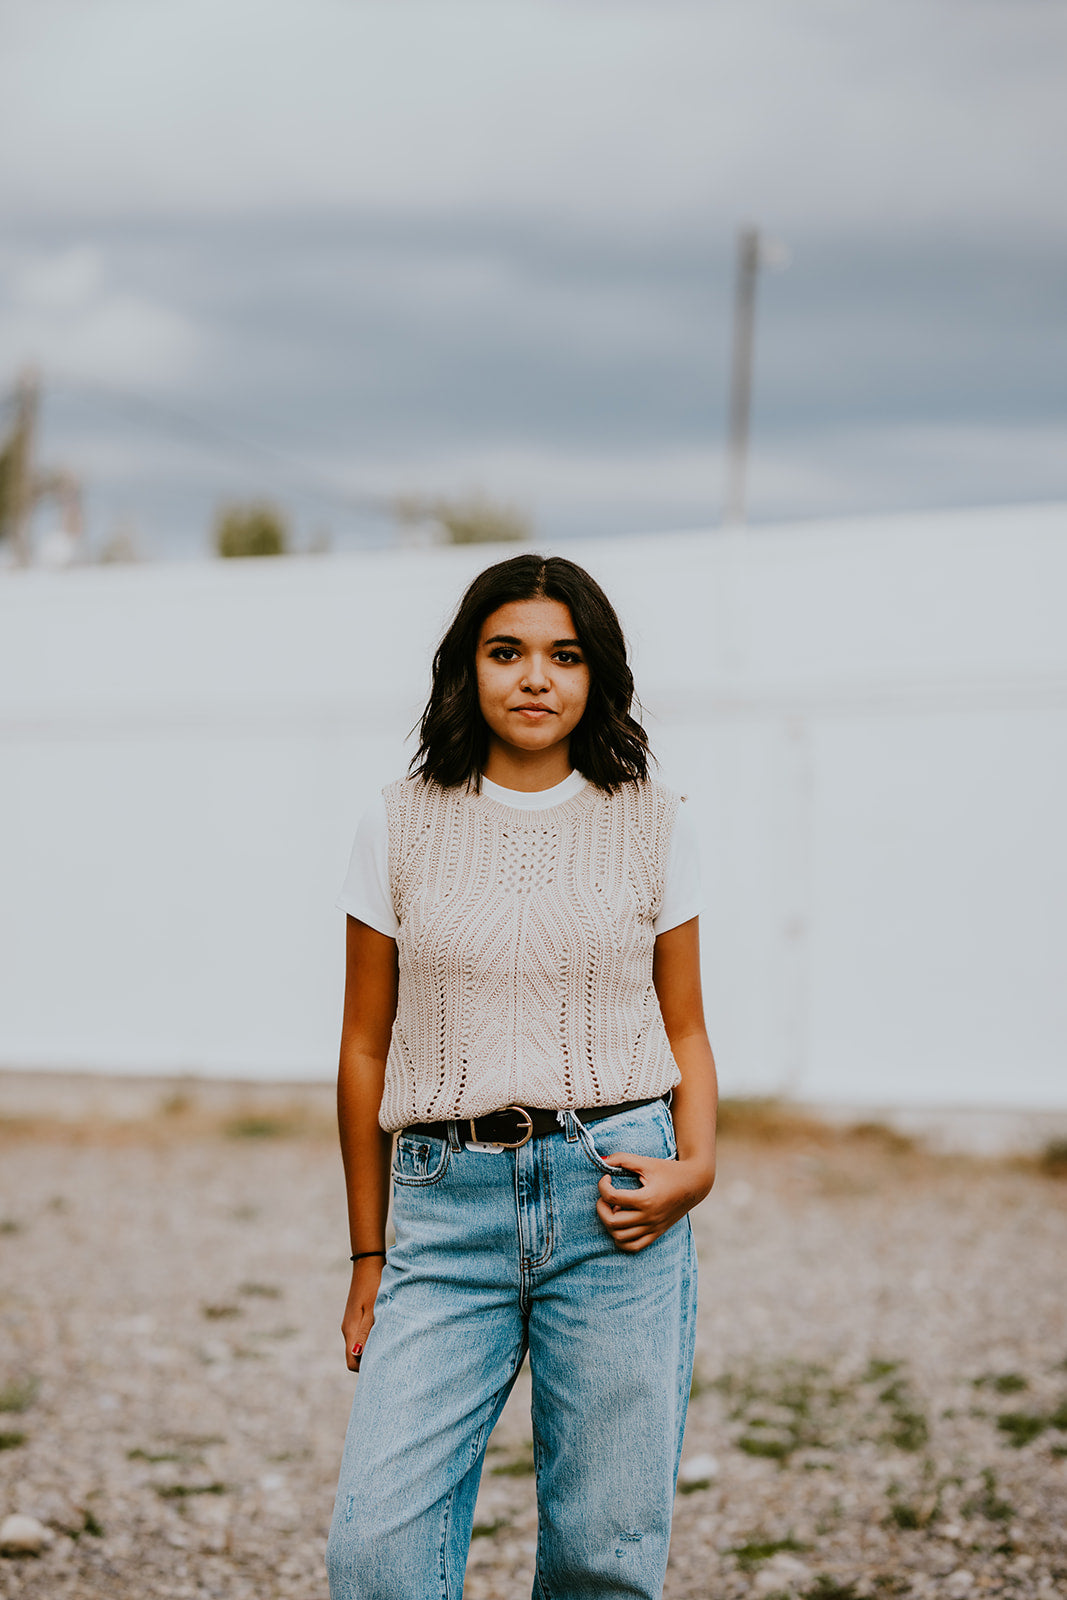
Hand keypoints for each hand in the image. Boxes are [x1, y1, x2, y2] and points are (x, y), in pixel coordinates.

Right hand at [341, 1257, 384, 1370]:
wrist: (368, 1263)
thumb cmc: (375, 1286)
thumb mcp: (373, 1309)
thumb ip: (366, 1332)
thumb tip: (358, 1355)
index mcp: (351, 1330)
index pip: (352, 1363)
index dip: (365, 1369)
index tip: (383, 1365)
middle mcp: (348, 1329)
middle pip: (355, 1357)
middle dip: (369, 1362)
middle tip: (390, 1358)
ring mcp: (351, 1322)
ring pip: (359, 1346)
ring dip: (371, 1349)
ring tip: (391, 1344)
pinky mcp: (356, 1316)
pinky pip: (361, 1335)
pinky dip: (371, 1339)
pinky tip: (385, 1331)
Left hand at [596, 1153, 713, 1252]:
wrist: (695, 1183)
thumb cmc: (670, 1170)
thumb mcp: (647, 1162)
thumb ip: (623, 1159)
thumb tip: (602, 1159)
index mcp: (647, 1199)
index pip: (612, 1197)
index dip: (602, 1186)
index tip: (606, 1178)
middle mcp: (649, 1217)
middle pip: (613, 1222)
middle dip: (601, 1208)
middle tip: (605, 1196)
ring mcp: (653, 1228)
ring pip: (620, 1238)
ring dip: (610, 1224)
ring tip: (615, 1209)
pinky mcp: (656, 1233)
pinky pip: (633, 1246)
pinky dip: (621, 1239)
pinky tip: (622, 1223)